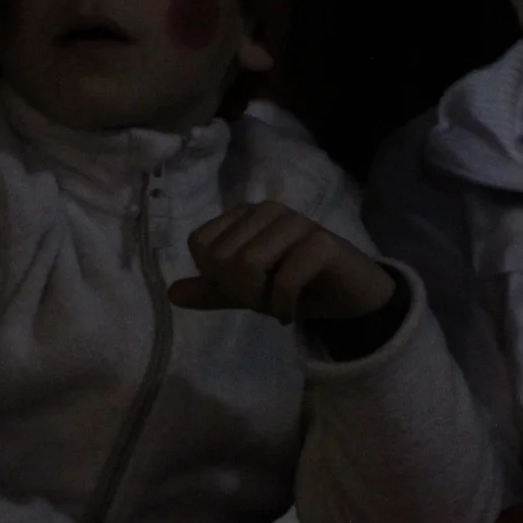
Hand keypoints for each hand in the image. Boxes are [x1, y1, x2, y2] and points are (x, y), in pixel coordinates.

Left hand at [168, 202, 394, 322]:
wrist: (350, 298)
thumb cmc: (296, 287)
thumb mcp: (247, 291)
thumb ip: (212, 289)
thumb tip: (172, 293)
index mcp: (245, 214)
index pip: (200, 246)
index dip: (216, 278)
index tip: (246, 287)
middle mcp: (268, 210)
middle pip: (221, 258)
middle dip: (240, 291)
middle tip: (267, 298)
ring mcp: (296, 221)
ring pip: (247, 265)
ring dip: (260, 299)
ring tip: (280, 303)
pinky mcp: (321, 242)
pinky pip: (283, 280)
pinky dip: (282, 307)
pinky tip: (291, 312)